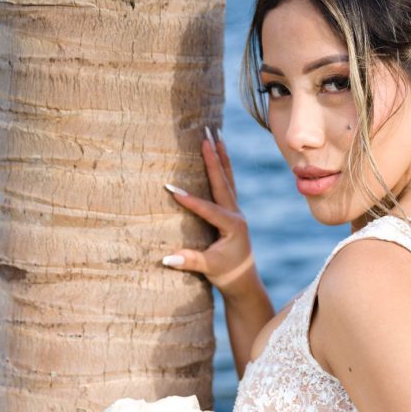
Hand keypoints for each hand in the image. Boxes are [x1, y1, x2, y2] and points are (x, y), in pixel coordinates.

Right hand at [162, 128, 256, 299]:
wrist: (243, 279)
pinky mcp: (231, 210)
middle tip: (205, 135)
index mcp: (232, 226)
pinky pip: (227, 182)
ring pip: (227, 178)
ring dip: (221, 155)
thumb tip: (167, 259)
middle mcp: (236, 213)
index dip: (190, 200)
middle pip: (223, 182)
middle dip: (213, 158)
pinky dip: (222, 166)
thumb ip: (190, 262)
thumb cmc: (226, 274)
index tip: (171, 188)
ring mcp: (235, 210)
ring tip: (216, 132)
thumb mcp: (208, 269)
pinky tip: (218, 151)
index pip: (208, 209)